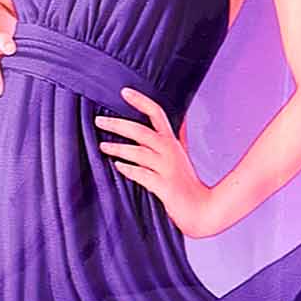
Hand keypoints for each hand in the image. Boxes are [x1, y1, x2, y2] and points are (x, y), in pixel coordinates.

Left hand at [96, 88, 223, 234]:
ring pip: (140, 153)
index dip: (141, 101)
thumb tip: (181, 115)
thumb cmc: (186, 182)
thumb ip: (177, 136)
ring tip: (102, 146)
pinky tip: (118, 166)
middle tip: (98, 121)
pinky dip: (129, 169)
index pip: (157, 113)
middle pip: (142, 131)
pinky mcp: (165, 186)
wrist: (202, 209)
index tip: (123, 91)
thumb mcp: (183, 155)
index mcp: (172, 142)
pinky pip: (142, 175)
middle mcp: (170, 152)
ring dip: (119, 148)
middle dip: (118, 125)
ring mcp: (168, 169)